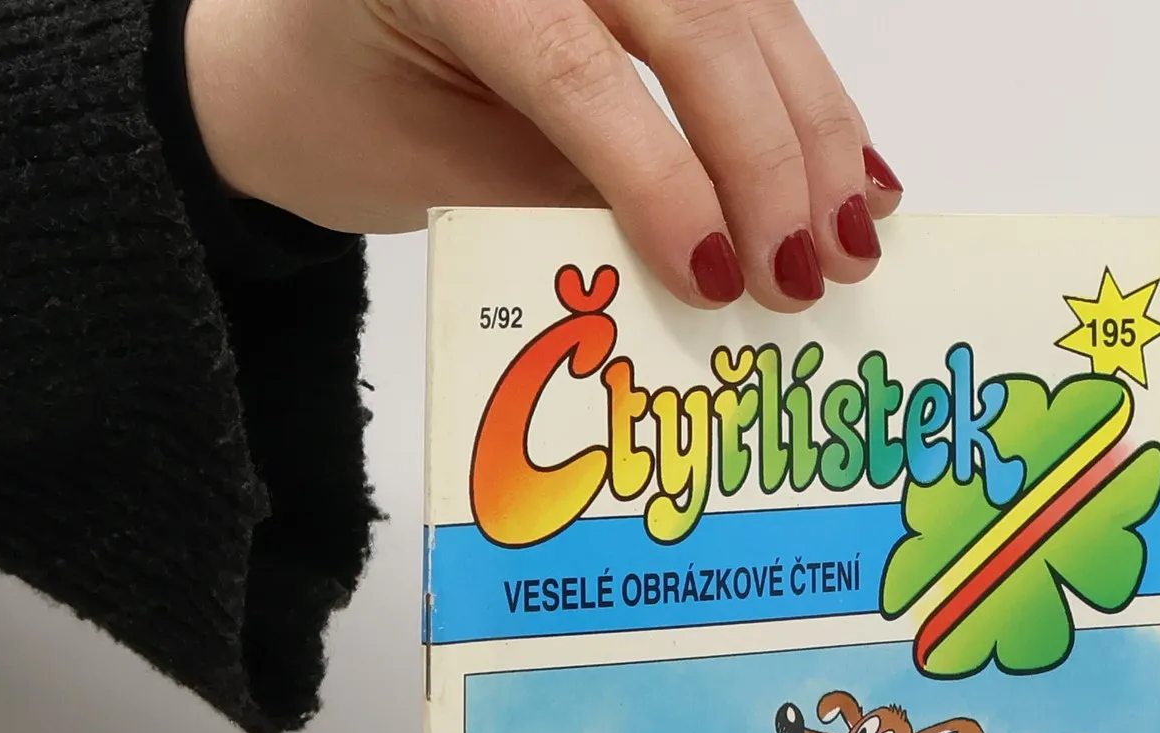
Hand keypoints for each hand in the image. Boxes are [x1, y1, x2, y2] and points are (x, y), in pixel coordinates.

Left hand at [184, 0, 903, 309]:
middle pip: (694, 19)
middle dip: (765, 158)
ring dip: (814, 129)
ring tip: (854, 240)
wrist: (304, 51)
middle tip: (804, 275)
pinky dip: (807, 98)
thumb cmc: (349, 111)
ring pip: (747, 9)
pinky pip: (753, 12)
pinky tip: (855, 176)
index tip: (716, 279)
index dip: (660, 177)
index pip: (574, 63)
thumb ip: (555, 202)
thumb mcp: (435, 175)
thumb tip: (700, 262)